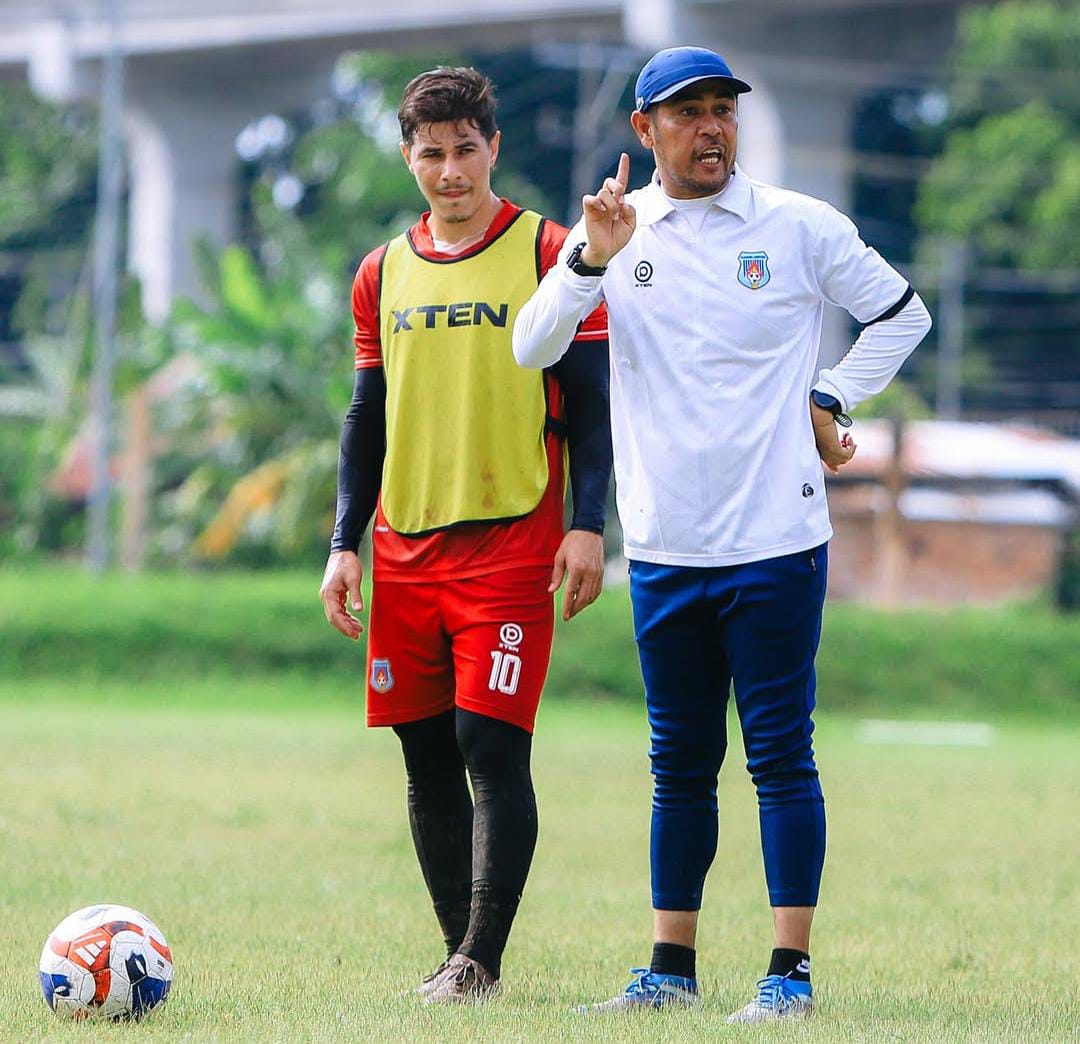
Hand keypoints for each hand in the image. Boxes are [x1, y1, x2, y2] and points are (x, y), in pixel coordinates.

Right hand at [319, 550, 364, 639]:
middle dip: (345, 627)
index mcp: (328, 594)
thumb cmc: (348, 564)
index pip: (334, 616)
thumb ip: (356, 595)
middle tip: (357, 635)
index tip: (354, 633)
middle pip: (333, 618)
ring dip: (346, 622)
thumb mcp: (354, 579)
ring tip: (358, 629)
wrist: (343, 552)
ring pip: (336, 614)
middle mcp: (326, 597)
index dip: (344, 626)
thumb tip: (359, 610)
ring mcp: (329, 596)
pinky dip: (345, 616)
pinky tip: (354, 620)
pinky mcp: (334, 594)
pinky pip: (338, 609)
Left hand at [549, 529, 604, 620]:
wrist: (589, 530)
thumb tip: (551, 591)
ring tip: (575, 609)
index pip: (571, 592)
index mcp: (577, 568)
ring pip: (592, 595)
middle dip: (576, 609)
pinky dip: (591, 598)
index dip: (568, 606)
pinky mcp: (601, 572)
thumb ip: (556, 575)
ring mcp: (597, 573)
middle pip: (583, 597)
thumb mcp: (559, 556)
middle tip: (569, 616)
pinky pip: (597, 590)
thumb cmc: (572, 542)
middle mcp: (589, 572)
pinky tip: (584, 600)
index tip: (565, 616)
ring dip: (583, 605)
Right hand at [581, 153, 636, 267]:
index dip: (623, 169)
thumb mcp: (631, 224)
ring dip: (611, 203)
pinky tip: (602, 211)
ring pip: (603, 191)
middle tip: (621, 198)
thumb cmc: (617, 237)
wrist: (606, 250)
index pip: (620, 181)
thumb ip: (631, 211)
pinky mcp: (589, 210)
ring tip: (614, 216)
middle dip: (618, 185)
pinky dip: (597, 203)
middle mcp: (607, 201)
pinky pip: (590, 198)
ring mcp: (597, 205)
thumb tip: (623, 202)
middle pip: (610, 181)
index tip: (624, 156)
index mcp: (618, 201)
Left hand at [811, 401, 856, 473]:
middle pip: (837, 463)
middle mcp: (822, 454)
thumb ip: (826, 429)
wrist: (817, 416)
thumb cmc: (818, 419)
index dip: (832, 467)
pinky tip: (848, 436)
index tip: (835, 470)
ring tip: (847, 436)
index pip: (825, 464)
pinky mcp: (833, 450)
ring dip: (849, 448)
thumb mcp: (822, 428)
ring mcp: (828, 454)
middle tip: (849, 440)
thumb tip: (830, 418)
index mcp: (818, 450)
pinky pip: (847, 454)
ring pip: (844, 459)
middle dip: (847, 453)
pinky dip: (851, 446)